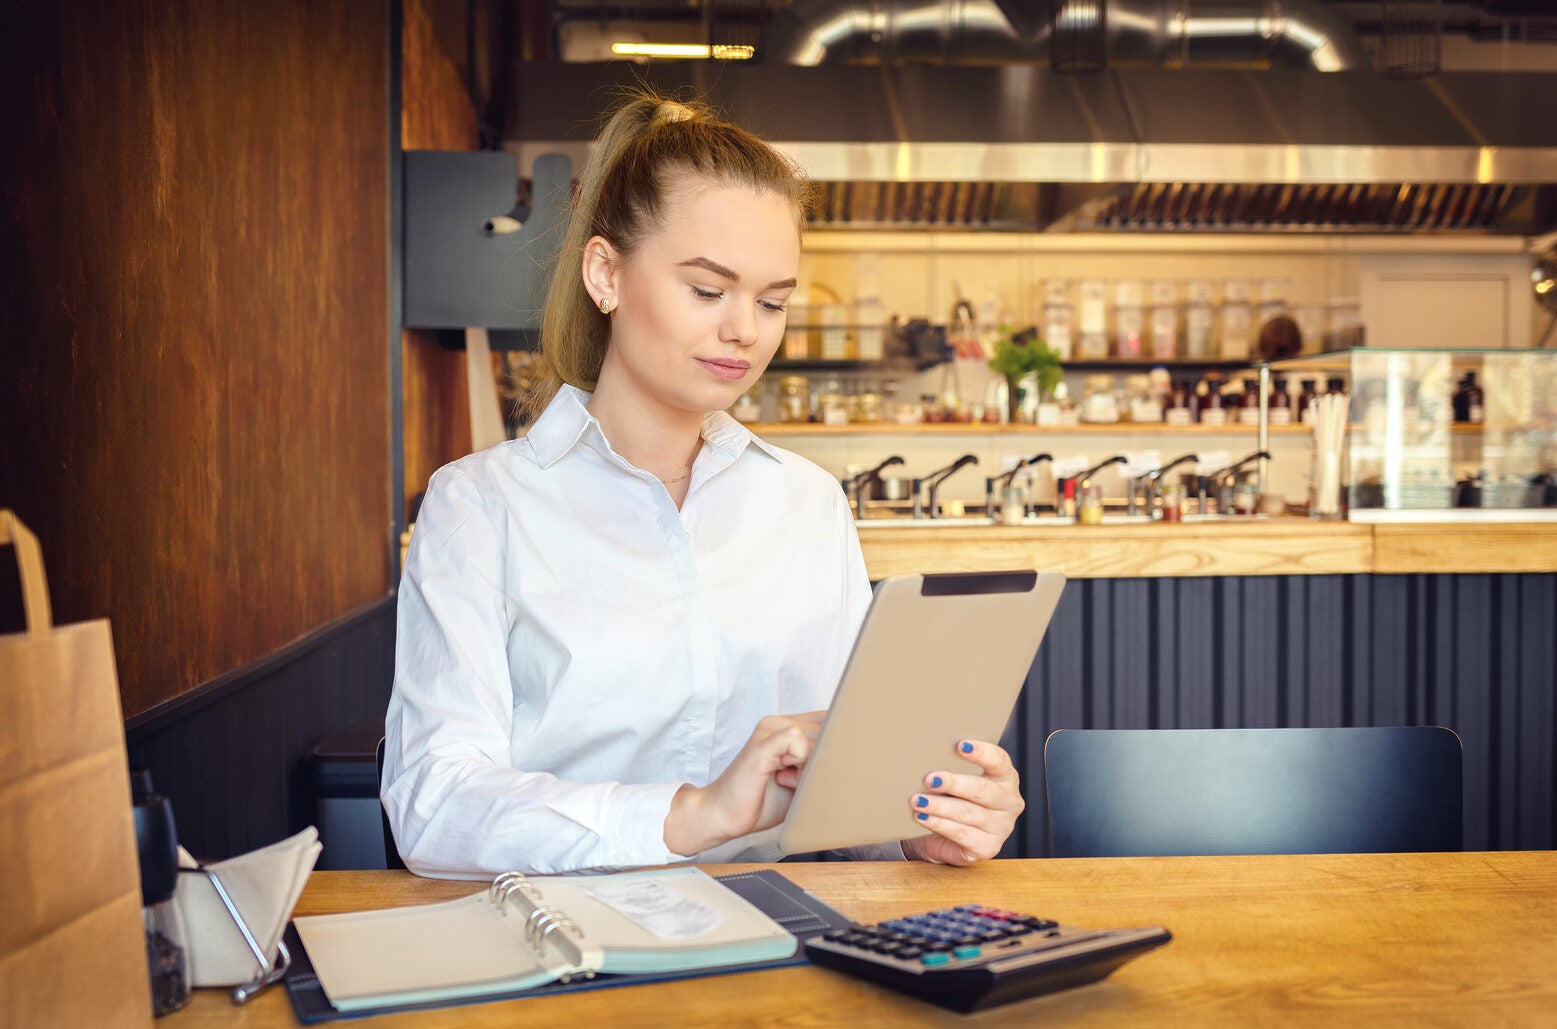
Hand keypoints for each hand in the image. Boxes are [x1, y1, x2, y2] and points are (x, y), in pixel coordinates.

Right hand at [663, 711, 824, 856]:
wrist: (723, 816)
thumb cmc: (762, 802)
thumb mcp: (801, 781)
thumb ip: (822, 763)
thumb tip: (853, 755)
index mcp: (789, 727)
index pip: (832, 719)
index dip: (840, 742)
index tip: (837, 764)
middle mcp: (778, 723)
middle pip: (831, 728)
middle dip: (828, 758)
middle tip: (803, 780)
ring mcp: (769, 730)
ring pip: (819, 736)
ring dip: (814, 766)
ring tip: (789, 781)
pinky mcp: (763, 743)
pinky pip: (798, 742)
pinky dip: (800, 767)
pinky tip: (782, 778)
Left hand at [901, 739, 1023, 865]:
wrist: (947, 838)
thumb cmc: (954, 800)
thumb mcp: (957, 781)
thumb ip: (952, 766)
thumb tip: (925, 753)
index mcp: (1006, 778)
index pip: (999, 761)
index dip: (981, 752)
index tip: (960, 745)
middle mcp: (1009, 802)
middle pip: (983, 790)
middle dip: (954, 783)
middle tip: (929, 779)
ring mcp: (1001, 827)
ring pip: (968, 813)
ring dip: (939, 806)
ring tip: (918, 800)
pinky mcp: (987, 847)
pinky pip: (961, 834)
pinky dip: (939, 824)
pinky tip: (923, 817)